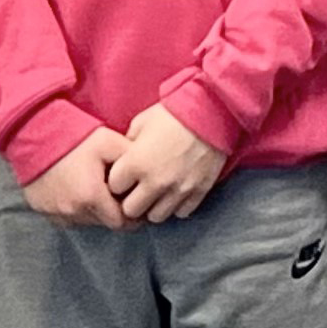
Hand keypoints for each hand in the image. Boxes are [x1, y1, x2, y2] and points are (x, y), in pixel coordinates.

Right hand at [21, 133, 132, 230]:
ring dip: (93, 210)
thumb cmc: (73, 136)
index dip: (132, 215)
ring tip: (96, 188)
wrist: (32, 132)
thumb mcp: (109, 141)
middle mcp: (73, 211)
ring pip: (84, 221)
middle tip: (118, 194)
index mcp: (92, 197)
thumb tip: (146, 172)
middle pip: (103, 222)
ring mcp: (55, 212)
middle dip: (113, 212)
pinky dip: (74, 207)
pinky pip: (65, 216)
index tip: (135, 203)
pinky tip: (76, 188)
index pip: (121, 222)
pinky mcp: (41, 209)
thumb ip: (131, 158)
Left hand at [104, 104, 227, 225]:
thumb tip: (123, 158)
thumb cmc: (174, 112)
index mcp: (136, 163)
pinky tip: (176, 191)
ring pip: (155, 217)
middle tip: (138, 188)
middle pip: (131, 210)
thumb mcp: (142, 121)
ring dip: (153, 206)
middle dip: (132, 199)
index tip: (125, 174)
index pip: (114, 187)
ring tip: (158, 192)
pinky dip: (176, 205)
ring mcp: (178, 190)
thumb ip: (128, 143)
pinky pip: (180, 213)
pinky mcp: (198, 192)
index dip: (118, 180)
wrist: (212, 110)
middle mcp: (155, 182)